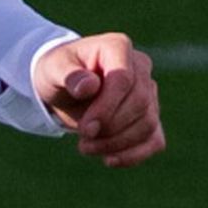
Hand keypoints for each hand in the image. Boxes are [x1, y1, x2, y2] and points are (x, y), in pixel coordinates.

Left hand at [34, 33, 164, 168]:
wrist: (64, 87)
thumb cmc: (58, 72)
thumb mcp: (52, 69)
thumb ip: (68, 75)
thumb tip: (89, 85)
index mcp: (118, 46)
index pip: (123, 79)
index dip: (106, 108)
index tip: (84, 129)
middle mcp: (140, 66)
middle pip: (140, 102)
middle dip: (111, 128)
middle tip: (83, 140)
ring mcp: (149, 91)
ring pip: (149, 123)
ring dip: (118, 144)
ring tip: (87, 148)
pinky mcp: (150, 115)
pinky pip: (154, 139)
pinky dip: (134, 155)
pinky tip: (109, 160)